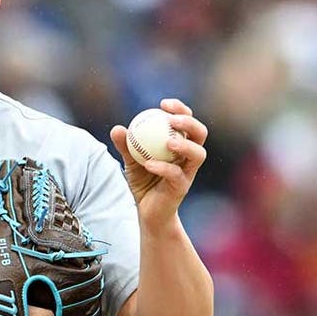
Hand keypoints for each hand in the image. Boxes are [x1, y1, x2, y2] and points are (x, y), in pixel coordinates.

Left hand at [110, 98, 207, 225]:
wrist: (148, 212)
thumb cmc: (143, 182)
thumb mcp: (131, 161)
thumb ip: (126, 145)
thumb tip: (117, 128)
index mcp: (181, 145)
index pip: (187, 121)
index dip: (180, 109)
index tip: (163, 104)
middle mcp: (189, 157)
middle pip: (200, 134)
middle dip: (190, 122)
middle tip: (172, 119)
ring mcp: (188, 172)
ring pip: (198, 154)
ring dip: (185, 145)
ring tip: (168, 142)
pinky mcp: (182, 188)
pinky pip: (176, 175)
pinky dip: (163, 168)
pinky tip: (149, 164)